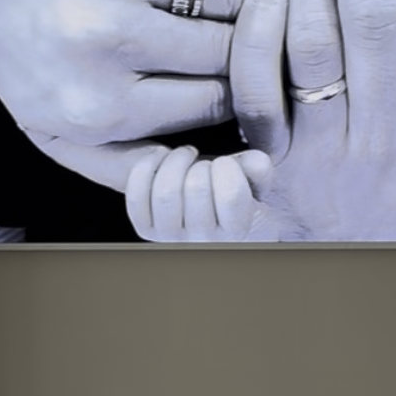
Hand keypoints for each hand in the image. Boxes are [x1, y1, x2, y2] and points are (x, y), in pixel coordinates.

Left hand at [0, 0, 275, 157]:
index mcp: (94, 105)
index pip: (213, 103)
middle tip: (259, 39)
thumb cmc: (27, 50)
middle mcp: (101, 40)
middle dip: (250, 46)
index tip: (244, 80)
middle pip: (226, 50)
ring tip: (259, 0)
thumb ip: (123, 163)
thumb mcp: (57, 127)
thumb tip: (200, 174)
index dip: (237, 92)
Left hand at [123, 145, 278, 242]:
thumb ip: (257, 168)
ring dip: (174, 162)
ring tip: (184, 155)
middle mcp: (203, 241)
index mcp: (236, 231)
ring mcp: (171, 238)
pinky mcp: (146, 230)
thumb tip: (257, 162)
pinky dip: (147, 168)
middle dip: (199, 164)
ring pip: (165, 193)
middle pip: (196, 189)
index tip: (225, 162)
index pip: (231, 196)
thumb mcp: (250, 181)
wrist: (201, 209)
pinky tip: (161, 158)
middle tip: (202, 160)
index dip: (227, 168)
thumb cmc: (226, 192)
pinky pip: (137, 196)